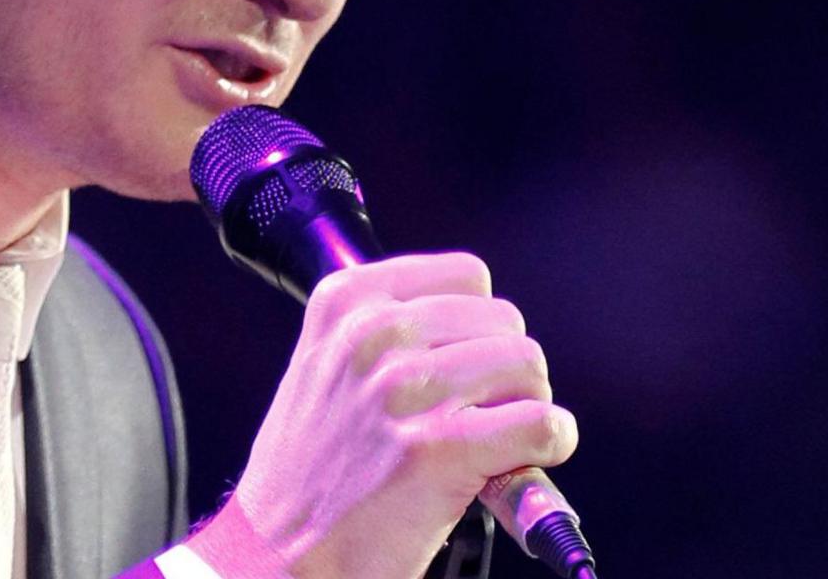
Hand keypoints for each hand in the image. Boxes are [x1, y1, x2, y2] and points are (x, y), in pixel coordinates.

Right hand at [191, 252, 577, 578]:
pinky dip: (548, 447)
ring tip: (489, 440)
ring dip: (525, 407)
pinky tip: (515, 464)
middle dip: (504, 370)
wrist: (279, 550)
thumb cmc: (307, 469)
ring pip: (529, 367)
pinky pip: (543, 424)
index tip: (462, 363)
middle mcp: (372, 335)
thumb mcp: (321, 365)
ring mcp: (405, 389)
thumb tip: (471, 322)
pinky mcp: (441, 449)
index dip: (479, 326)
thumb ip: (380, 330)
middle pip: (505, 322)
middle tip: (476, 413)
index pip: (467, 276)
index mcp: (343, 303)